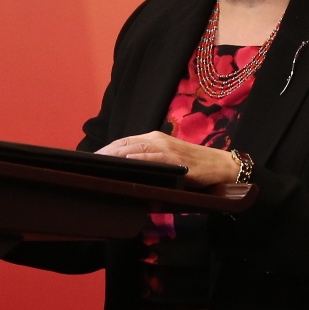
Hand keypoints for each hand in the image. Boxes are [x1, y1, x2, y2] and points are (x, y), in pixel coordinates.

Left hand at [97, 130, 240, 187]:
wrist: (219, 165)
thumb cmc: (193, 165)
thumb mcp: (167, 159)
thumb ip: (149, 161)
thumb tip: (126, 171)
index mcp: (153, 138)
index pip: (124, 142)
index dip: (106, 149)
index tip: (90, 159)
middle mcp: (157, 139)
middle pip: (125, 143)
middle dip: (106, 152)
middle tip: (88, 163)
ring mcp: (166, 147)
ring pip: (135, 148)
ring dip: (116, 154)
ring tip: (100, 162)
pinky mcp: (175, 158)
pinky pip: (154, 157)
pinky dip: (139, 158)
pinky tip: (127, 161)